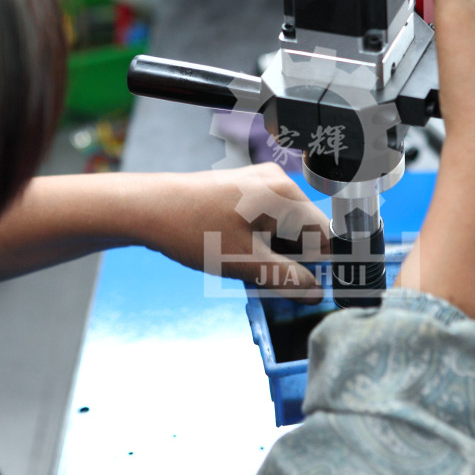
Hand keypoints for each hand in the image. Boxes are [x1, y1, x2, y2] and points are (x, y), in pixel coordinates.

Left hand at [154, 163, 328, 303]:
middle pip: (306, 232)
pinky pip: (269, 219)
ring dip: (277, 254)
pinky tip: (241, 255)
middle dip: (295, 261)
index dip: (321, 268)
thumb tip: (315, 292)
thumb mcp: (245, 262)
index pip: (325, 236)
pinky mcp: (246, 188)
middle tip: (271, 285)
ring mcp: (261, 182)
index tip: (309, 292)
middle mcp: (279, 182)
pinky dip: (262, 241)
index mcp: (286, 195)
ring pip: (286, 228)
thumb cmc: (193, 230)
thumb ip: (287, 279)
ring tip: (250, 270)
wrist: (148, 208)